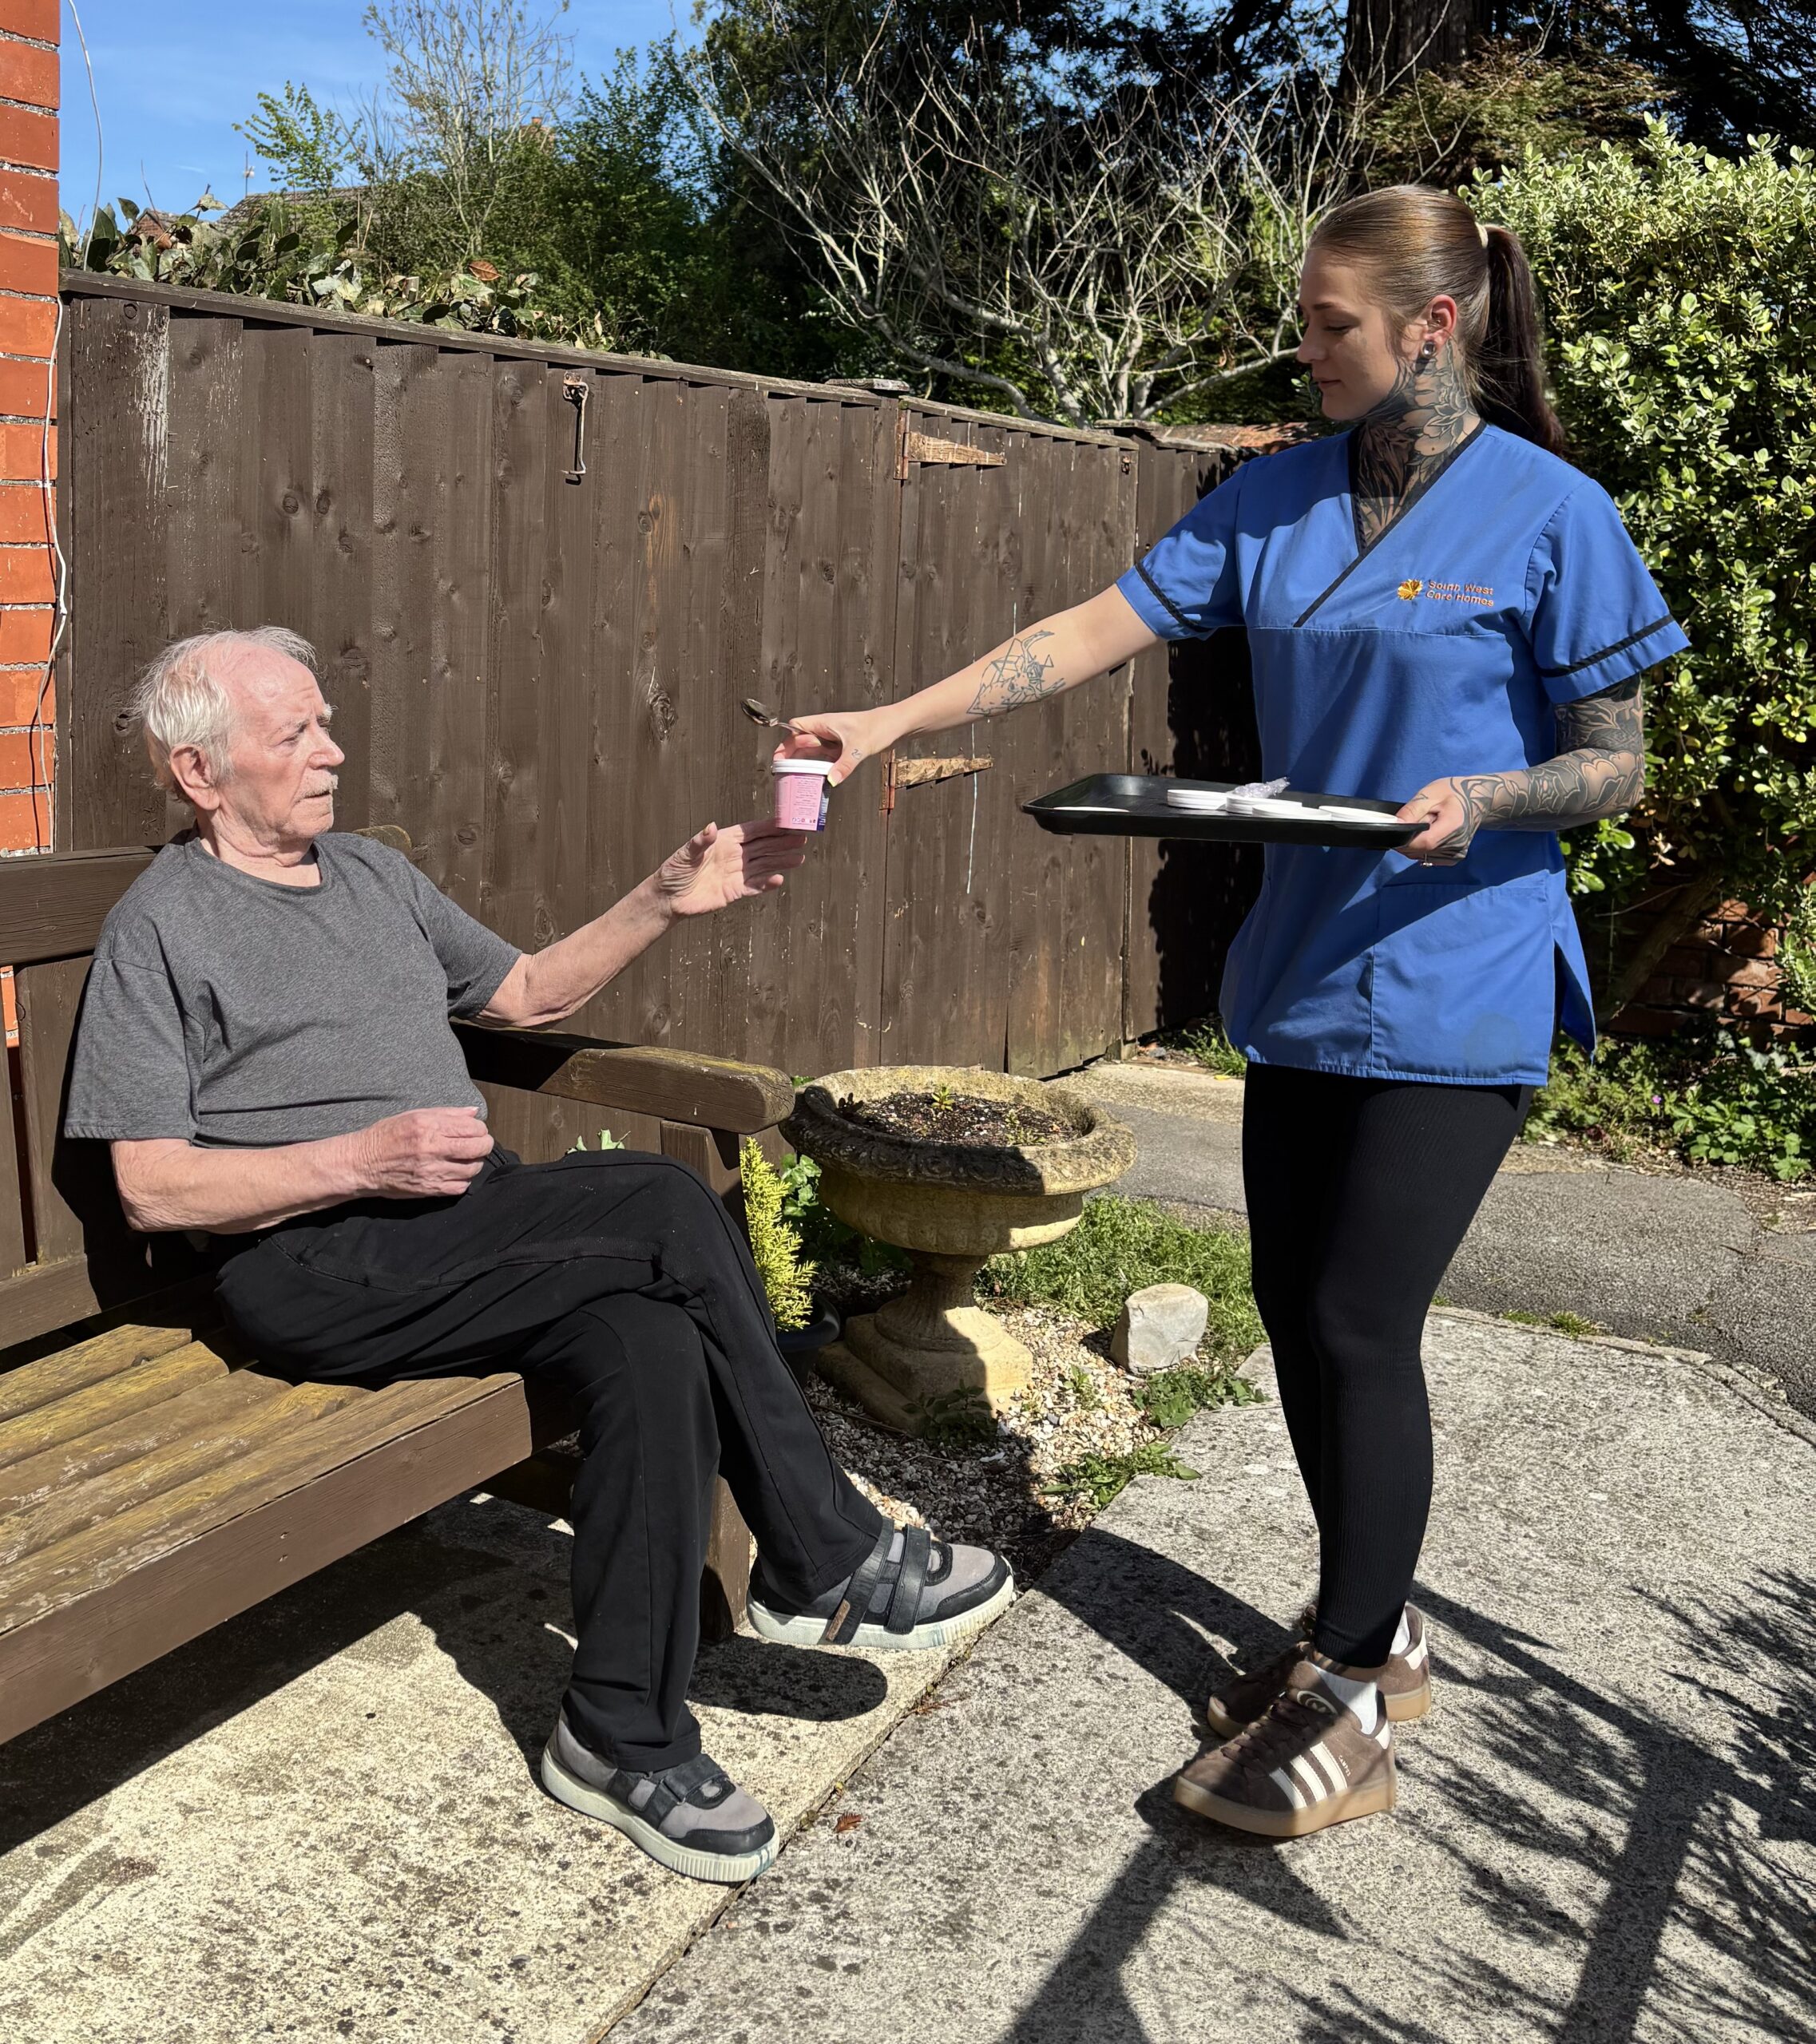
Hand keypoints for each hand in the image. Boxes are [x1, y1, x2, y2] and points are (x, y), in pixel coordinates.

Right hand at [356, 1107, 493, 1198]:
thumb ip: (447, 1114)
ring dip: (474, 1163)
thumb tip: (474, 1112)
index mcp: (429, 1126)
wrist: (362, 1163)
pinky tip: (454, 1173)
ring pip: (473, 1169)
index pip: (474, 1128)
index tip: (476, 1131)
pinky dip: (463, 1180)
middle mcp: (432, 1148)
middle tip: (478, 1145)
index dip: (480, 1129)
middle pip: (479, 1148)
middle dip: (484, 1145)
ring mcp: (432, 1171)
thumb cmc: (387, 1136)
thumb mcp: (414, 1115)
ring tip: (465, 1159)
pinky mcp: (429, 1189)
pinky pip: (460, 1187)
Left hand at [656, 820, 808, 916]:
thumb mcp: (685, 854)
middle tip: (801, 838)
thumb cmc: (674, 871)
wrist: (668, 898)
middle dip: (782, 843)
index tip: (786, 822)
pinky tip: (780, 880)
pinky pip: (754, 886)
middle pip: (763, 847)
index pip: (751, 832)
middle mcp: (733, 855)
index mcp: (724, 841)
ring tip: (799, 858)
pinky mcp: (734, 891)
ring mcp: (735, 873)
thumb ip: (700, 841)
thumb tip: (712, 827)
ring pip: (763, 865)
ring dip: (781, 862)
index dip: (768, 827)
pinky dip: (767, 884)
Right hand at [775, 707, 887, 787]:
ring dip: (803, 762)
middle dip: (790, 756)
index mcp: (824, 723)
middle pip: (800, 742)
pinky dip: (818, 766)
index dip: (786, 741)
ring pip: (811, 751)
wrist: (894, 725)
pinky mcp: (841, 747)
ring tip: (793, 777)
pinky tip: (816, 777)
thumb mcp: (859, 748)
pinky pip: (824, 757)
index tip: (779, 757)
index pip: (796, 728)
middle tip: (781, 772)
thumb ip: (845, 765)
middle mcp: (825, 730)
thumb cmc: (877, 727)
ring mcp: (833, 739)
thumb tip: (831, 780)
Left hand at [1395, 779, 1478, 865]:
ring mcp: (1456, 854)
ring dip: (1416, 844)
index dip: (1404, 839)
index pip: (1423, 843)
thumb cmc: (1453, 793)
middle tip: (1416, 821)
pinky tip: (1431, 835)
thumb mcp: (1429, 794)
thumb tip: (1393, 825)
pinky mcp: (1454, 859)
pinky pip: (1428, 858)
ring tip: (1426, 826)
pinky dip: (1423, 849)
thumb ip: (1411, 811)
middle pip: (1420, 852)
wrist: (1476, 801)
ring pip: (1421, 856)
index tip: (1396, 829)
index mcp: (1453, 827)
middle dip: (1409, 840)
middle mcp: (1456, 846)